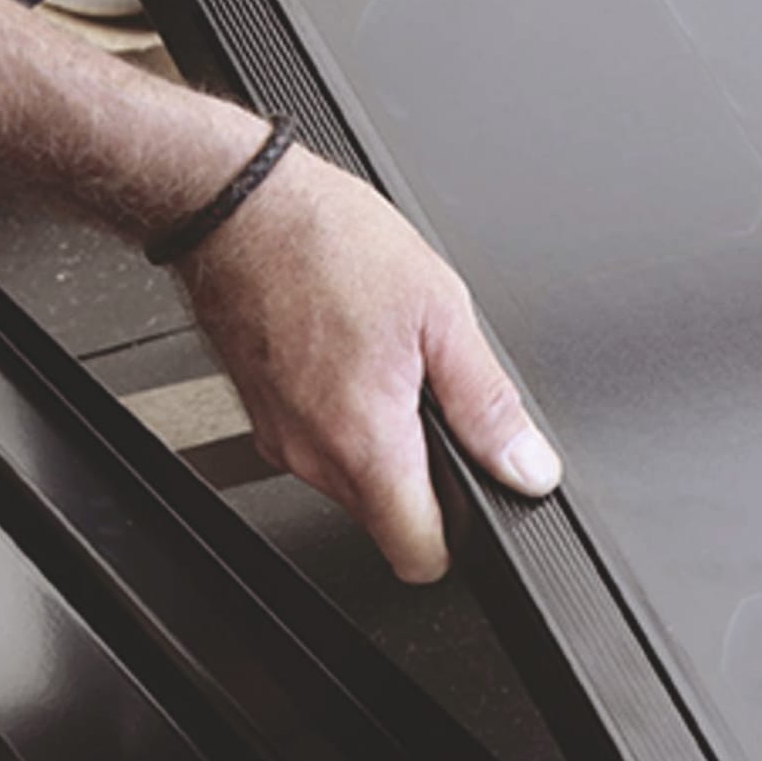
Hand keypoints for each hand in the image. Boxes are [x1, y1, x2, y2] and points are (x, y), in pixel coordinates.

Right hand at [178, 147, 560, 582]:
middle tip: (430, 407)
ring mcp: (282, 443)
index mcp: (366, 443)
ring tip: (387, 372)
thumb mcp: (440, 313)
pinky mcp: (263, 422)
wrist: (233, 204)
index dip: (457, 540)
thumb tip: (528, 468)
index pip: (420, 556)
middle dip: (423, 483)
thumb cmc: (325, 243)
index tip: (472, 503)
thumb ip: (489, 407)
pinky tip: (351, 364)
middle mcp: (316, 457)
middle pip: (389, 522)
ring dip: (382, 449)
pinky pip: (318, 450)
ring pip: (353, 486)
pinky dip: (343, 425)